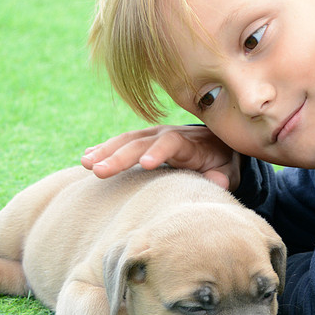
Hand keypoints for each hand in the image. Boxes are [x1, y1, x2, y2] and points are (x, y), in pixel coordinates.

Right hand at [81, 125, 240, 190]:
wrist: (217, 144)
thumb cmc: (223, 162)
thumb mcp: (229, 170)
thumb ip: (223, 175)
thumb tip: (219, 180)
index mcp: (190, 143)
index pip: (172, 143)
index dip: (159, 152)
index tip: (145, 165)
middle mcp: (168, 134)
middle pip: (141, 142)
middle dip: (120, 156)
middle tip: (99, 171)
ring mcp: (154, 136)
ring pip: (127, 140)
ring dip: (105, 151)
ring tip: (85, 163)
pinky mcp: (144, 141)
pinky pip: (122, 143)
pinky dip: (104, 148)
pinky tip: (86, 157)